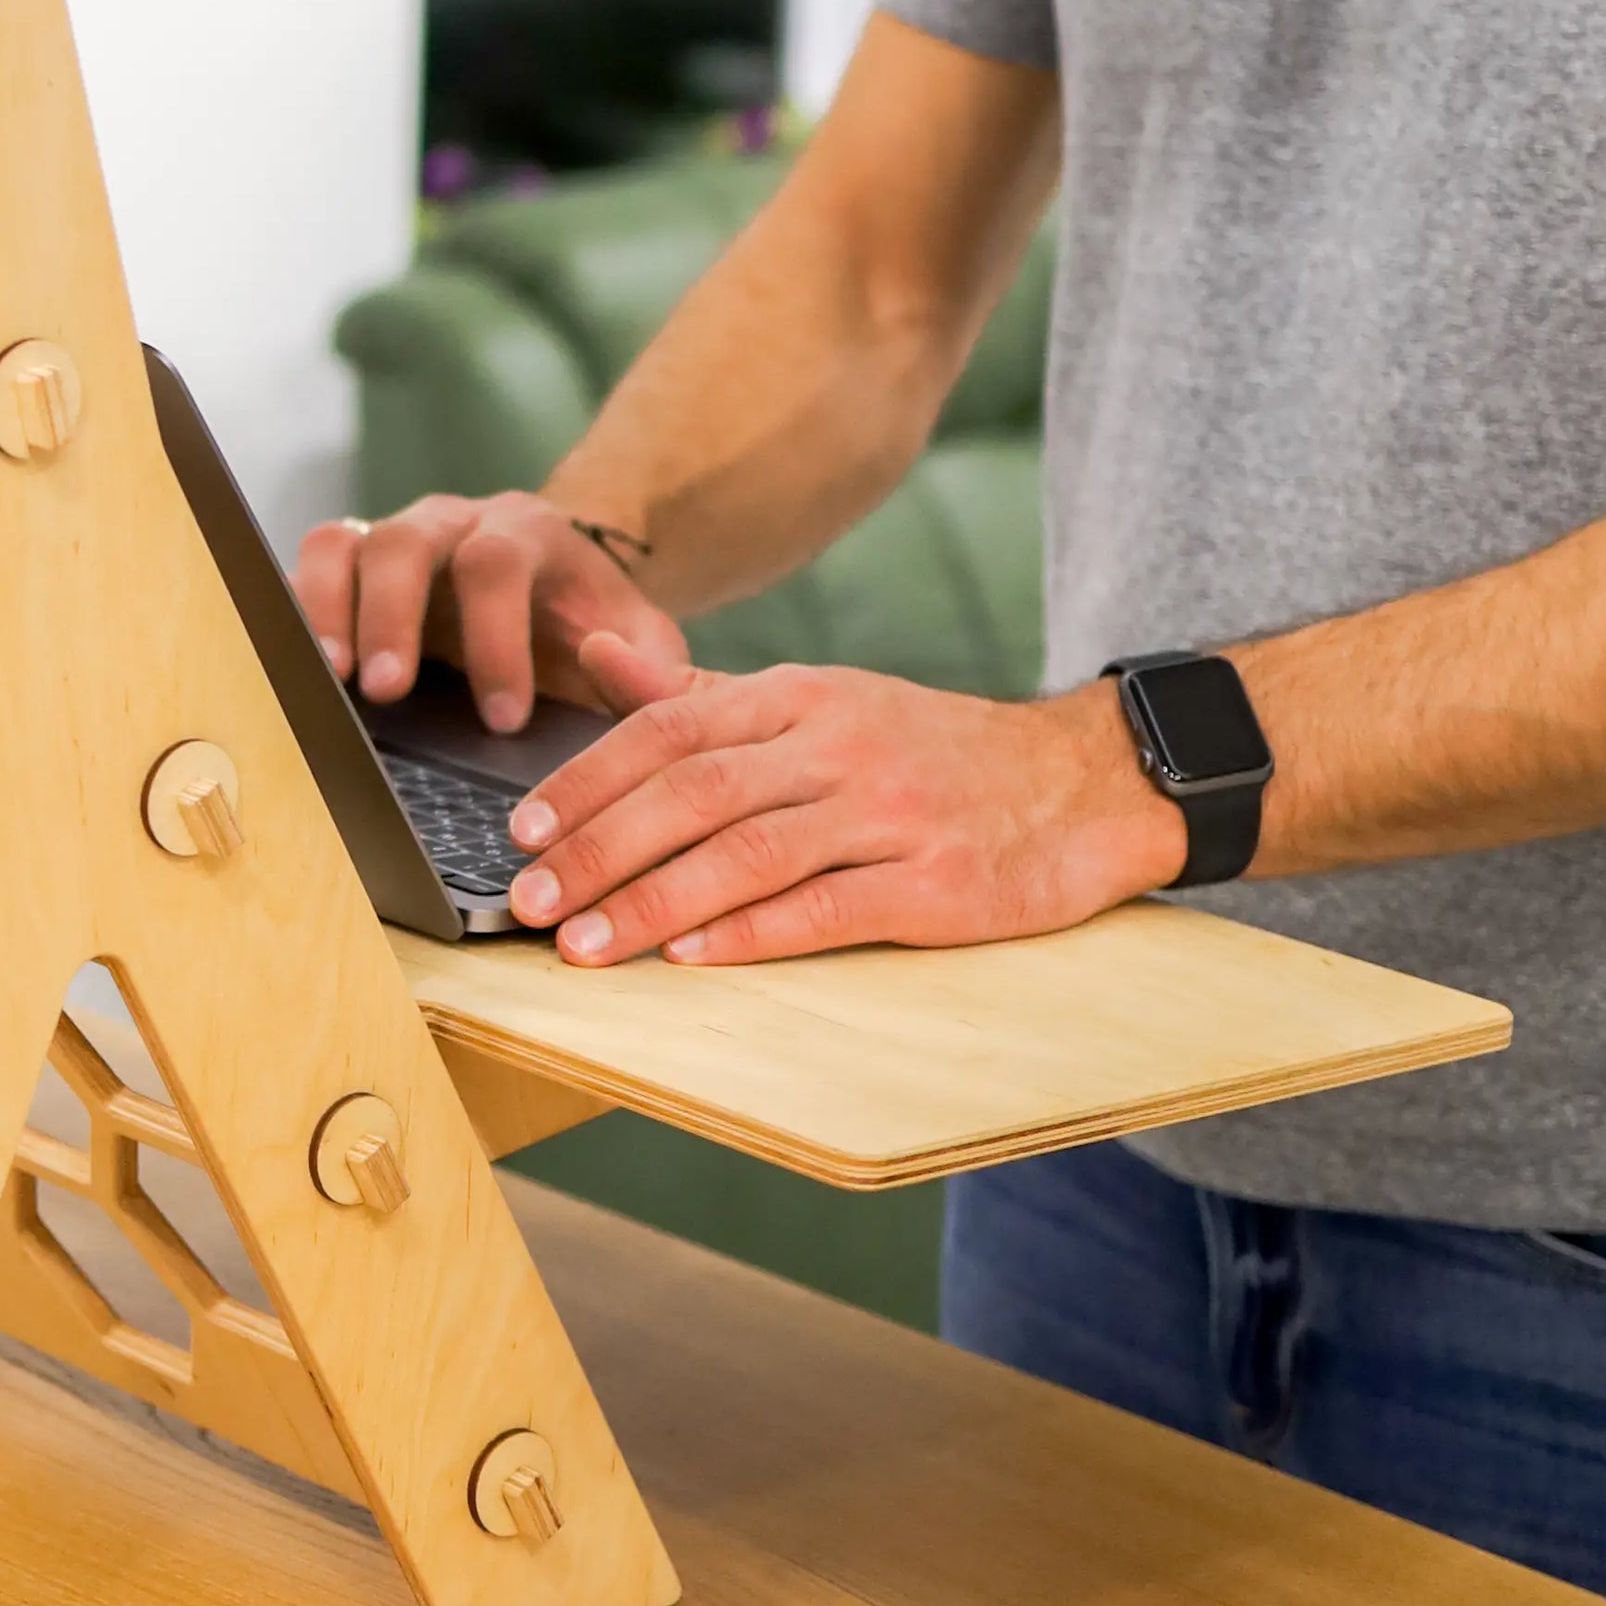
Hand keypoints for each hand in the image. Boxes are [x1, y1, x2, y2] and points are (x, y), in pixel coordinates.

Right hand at [293, 491, 692, 734]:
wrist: (558, 593)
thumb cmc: (597, 630)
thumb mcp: (645, 643)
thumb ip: (650, 664)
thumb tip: (606, 664)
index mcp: (526, 533)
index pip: (497, 564)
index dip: (495, 639)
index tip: (503, 719)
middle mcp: (451, 523)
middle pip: (404, 541)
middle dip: (392, 616)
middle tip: (387, 691)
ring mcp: (392, 538)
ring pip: (341, 542)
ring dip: (327, 608)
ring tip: (329, 678)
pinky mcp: (351, 569)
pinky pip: (307, 568)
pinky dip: (295, 611)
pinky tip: (295, 669)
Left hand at [502, 665, 1183, 965]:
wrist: (1083, 783)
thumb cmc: (931, 749)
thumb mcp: (820, 700)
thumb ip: (703, 692)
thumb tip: (597, 651)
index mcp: (801, 698)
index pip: (669, 728)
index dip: (588, 778)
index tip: (522, 829)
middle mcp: (837, 745)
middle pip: (694, 792)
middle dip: (600, 849)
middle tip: (530, 899)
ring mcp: (890, 813)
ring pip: (750, 851)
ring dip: (655, 901)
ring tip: (586, 945)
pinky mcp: (936, 883)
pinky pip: (829, 907)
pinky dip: (754, 932)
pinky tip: (693, 954)